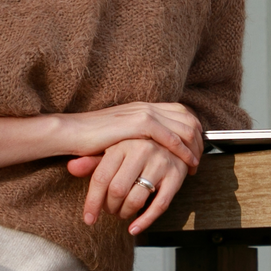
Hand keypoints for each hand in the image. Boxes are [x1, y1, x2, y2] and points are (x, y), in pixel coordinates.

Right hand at [0, 102, 203, 176]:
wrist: (69, 132)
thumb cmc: (89, 138)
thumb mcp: (120, 136)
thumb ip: (137, 137)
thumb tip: (150, 149)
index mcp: (143, 106)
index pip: (180, 113)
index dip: (194, 131)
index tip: (197, 149)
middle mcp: (146, 106)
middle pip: (187, 118)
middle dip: (199, 140)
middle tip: (201, 159)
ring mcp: (142, 112)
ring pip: (183, 126)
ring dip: (194, 146)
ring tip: (196, 164)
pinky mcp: (137, 123)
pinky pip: (169, 135)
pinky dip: (182, 149)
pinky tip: (187, 162)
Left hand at [79, 137, 191, 233]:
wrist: (174, 139)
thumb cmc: (137, 149)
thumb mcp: (114, 151)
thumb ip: (93, 162)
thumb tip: (71, 168)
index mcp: (122, 144)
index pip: (101, 177)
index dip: (92, 201)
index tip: (88, 218)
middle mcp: (142, 150)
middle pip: (117, 190)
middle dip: (110, 207)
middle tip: (110, 211)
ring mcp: (161, 162)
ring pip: (137, 199)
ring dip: (126, 213)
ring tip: (123, 213)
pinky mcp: (177, 175)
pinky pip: (160, 205)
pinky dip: (145, 221)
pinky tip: (134, 228)